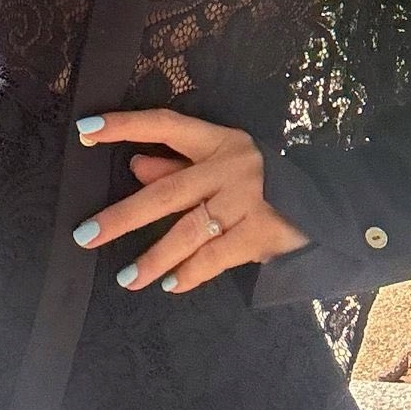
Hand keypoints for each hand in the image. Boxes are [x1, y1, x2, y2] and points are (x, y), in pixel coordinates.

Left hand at [72, 108, 308, 295]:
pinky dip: (189, 273)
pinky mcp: (260, 234)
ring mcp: (246, 201)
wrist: (326, 208)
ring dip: (153, 257)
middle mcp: (229, 167)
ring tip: (125, 279)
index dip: (124, 126)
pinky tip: (168, 284)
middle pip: (166, 192)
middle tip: (86, 235)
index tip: (84, 131)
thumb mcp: (222, 162)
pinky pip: (215, 258)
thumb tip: (134, 165)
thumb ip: (178, 166)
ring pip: (188, 231)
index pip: (164, 125)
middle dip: (122, 217)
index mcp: (217, 140)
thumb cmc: (260, 182)